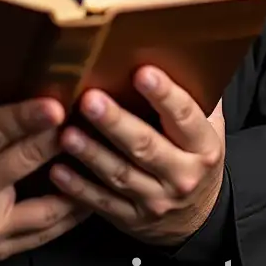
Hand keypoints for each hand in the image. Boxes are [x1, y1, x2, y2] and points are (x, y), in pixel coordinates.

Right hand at [0, 65, 90, 265]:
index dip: (23, 118)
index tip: (51, 104)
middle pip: (26, 161)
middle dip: (58, 139)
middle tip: (87, 116)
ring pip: (46, 203)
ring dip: (75, 178)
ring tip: (101, 154)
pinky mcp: (2, 247)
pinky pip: (45, 232)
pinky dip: (71, 214)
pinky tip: (92, 194)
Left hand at [49, 66, 224, 246]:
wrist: (197, 216)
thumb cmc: (192, 153)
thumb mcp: (207, 127)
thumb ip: (195, 94)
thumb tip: (179, 46)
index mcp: (203, 146)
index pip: (185, 117)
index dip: (164, 95)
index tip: (142, 72)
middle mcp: (182, 175)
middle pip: (146, 147)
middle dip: (116, 123)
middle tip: (90, 100)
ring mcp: (156, 201)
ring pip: (120, 175)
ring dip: (91, 154)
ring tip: (66, 133)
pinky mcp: (131, 218)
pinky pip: (101, 203)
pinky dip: (78, 189)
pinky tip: (57, 171)